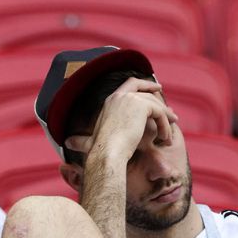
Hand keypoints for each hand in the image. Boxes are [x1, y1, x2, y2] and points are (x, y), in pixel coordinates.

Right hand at [63, 77, 177, 160]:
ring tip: (169, 135)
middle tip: (171, 111)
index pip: (130, 84)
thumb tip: (66, 143)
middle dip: (159, 97)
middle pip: (145, 89)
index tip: (156, 88)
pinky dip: (165, 125)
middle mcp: (119, 96)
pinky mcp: (142, 105)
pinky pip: (160, 112)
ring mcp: (131, 99)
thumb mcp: (90, 141)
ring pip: (155, 104)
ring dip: (165, 118)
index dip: (144, 84)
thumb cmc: (97, 151)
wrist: (107, 153)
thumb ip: (80, 140)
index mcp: (109, 101)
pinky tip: (165, 138)